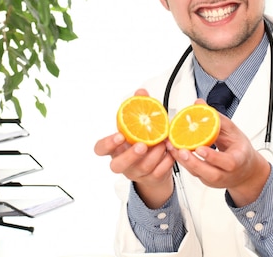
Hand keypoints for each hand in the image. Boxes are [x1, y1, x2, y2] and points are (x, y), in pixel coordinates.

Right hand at [94, 89, 174, 208]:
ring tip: (164, 142)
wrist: (155, 167)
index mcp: (115, 149)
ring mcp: (136, 173)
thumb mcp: (139, 125)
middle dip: (131, 155)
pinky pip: (159, 172)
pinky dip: (167, 161)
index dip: (108, 144)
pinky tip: (171, 151)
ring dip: (155, 154)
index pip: (100, 149)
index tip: (120, 136)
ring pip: (143, 168)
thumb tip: (141, 91)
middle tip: (142, 145)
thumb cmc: (143, 141)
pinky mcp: (152, 179)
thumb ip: (139, 108)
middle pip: (117, 166)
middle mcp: (123, 163)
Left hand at [167, 99, 270, 206]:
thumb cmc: (239, 150)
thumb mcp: (233, 131)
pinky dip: (183, 162)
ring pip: (199, 174)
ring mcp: (216, 180)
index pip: (228, 162)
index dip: (213, 157)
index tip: (200, 148)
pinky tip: (174, 151)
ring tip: (172, 147)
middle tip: (181, 150)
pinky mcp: (206, 180)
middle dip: (193, 162)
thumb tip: (199, 104)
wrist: (245, 171)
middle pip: (210, 173)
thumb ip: (216, 118)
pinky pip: (193, 173)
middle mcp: (227, 174)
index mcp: (238, 161)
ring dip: (184, 161)